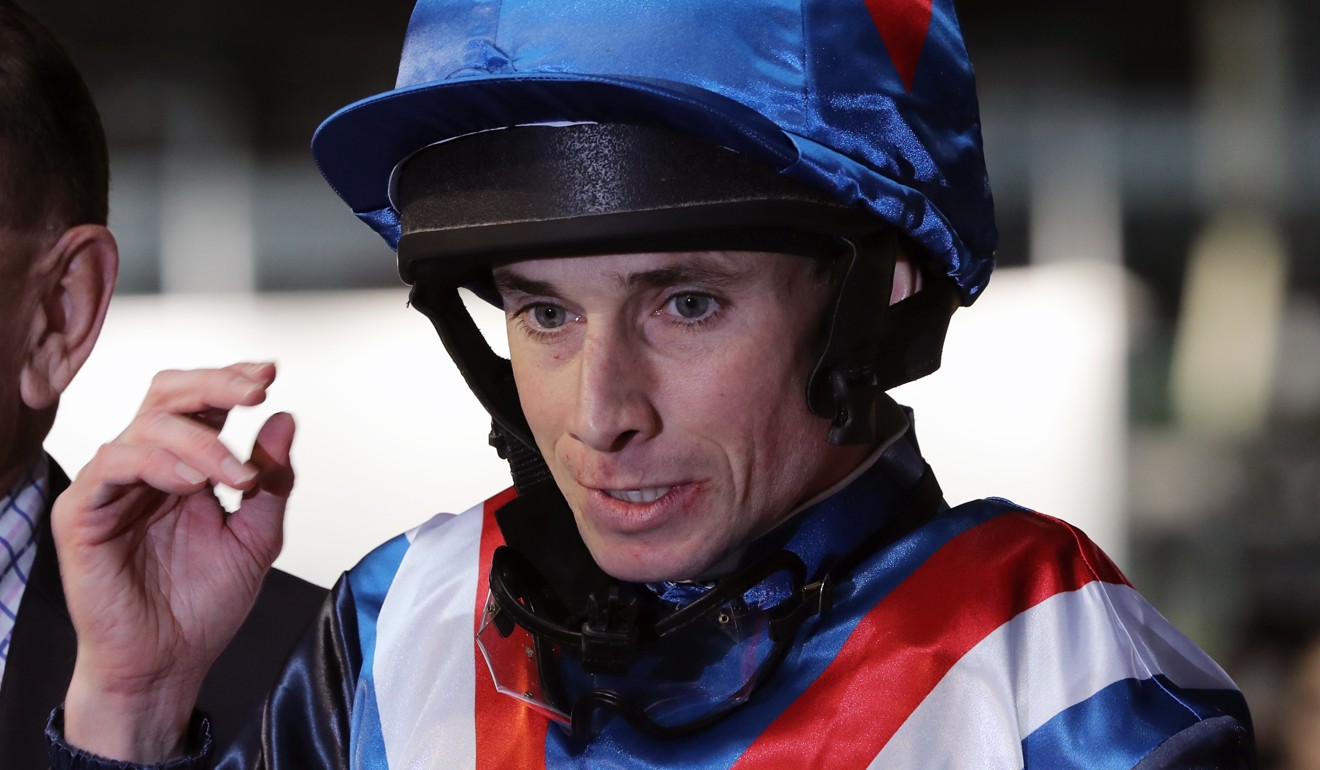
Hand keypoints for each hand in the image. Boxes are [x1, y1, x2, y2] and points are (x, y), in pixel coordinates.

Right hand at [52, 362, 295, 761]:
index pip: (201, 404)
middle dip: (216, 386)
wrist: (169, 662)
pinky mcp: (83, 513)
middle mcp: (147, 467)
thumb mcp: (258, 536)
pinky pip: (112, 464)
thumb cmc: (203, 606)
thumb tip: (285, 421)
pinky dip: (156, 463)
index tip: (269, 376)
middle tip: (255, 389)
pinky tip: (191, 483)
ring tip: (238, 477)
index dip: (231, 381)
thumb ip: (273, 479)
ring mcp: (112, 486)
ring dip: (202, 443)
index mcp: (186, 467)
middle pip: (168, 397)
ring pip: (147, 426)